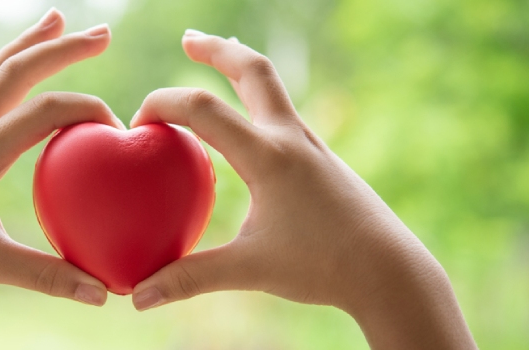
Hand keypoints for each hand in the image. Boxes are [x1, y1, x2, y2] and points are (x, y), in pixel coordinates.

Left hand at [0, 9, 121, 349]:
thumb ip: (49, 277)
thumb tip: (104, 292)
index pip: (43, 111)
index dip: (86, 111)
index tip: (118, 131)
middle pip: (16, 70)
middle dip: (62, 47)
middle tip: (104, 32)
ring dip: (29, 43)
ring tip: (57, 20)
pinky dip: (7, 69)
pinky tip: (18, 71)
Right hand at [130, 30, 476, 348]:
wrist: (391, 270)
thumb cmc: (324, 267)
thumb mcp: (250, 270)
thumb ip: (190, 278)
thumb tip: (138, 297)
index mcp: (269, 156)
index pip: (203, 108)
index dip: (162, 105)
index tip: (138, 125)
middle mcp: (291, 137)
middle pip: (253, 69)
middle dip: (216, 49)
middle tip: (188, 37)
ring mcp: (310, 144)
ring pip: (272, 87)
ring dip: (240, 68)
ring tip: (218, 57)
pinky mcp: (320, 157)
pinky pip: (281, 114)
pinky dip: (255, 102)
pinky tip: (246, 125)